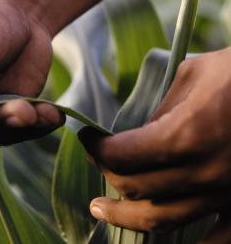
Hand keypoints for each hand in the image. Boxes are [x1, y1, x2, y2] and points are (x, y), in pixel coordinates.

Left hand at [79, 48, 230, 240]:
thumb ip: (160, 110)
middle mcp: (205, 172)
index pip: (120, 156)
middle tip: (95, 162)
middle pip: (135, 188)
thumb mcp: (193, 75)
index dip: (95, 147)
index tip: (86, 137)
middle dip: (106, 173)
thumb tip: (136, 134)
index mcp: (186, 135)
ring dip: (126, 217)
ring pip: (164, 219)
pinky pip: (216, 241)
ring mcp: (228, 193)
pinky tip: (162, 242)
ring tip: (103, 210)